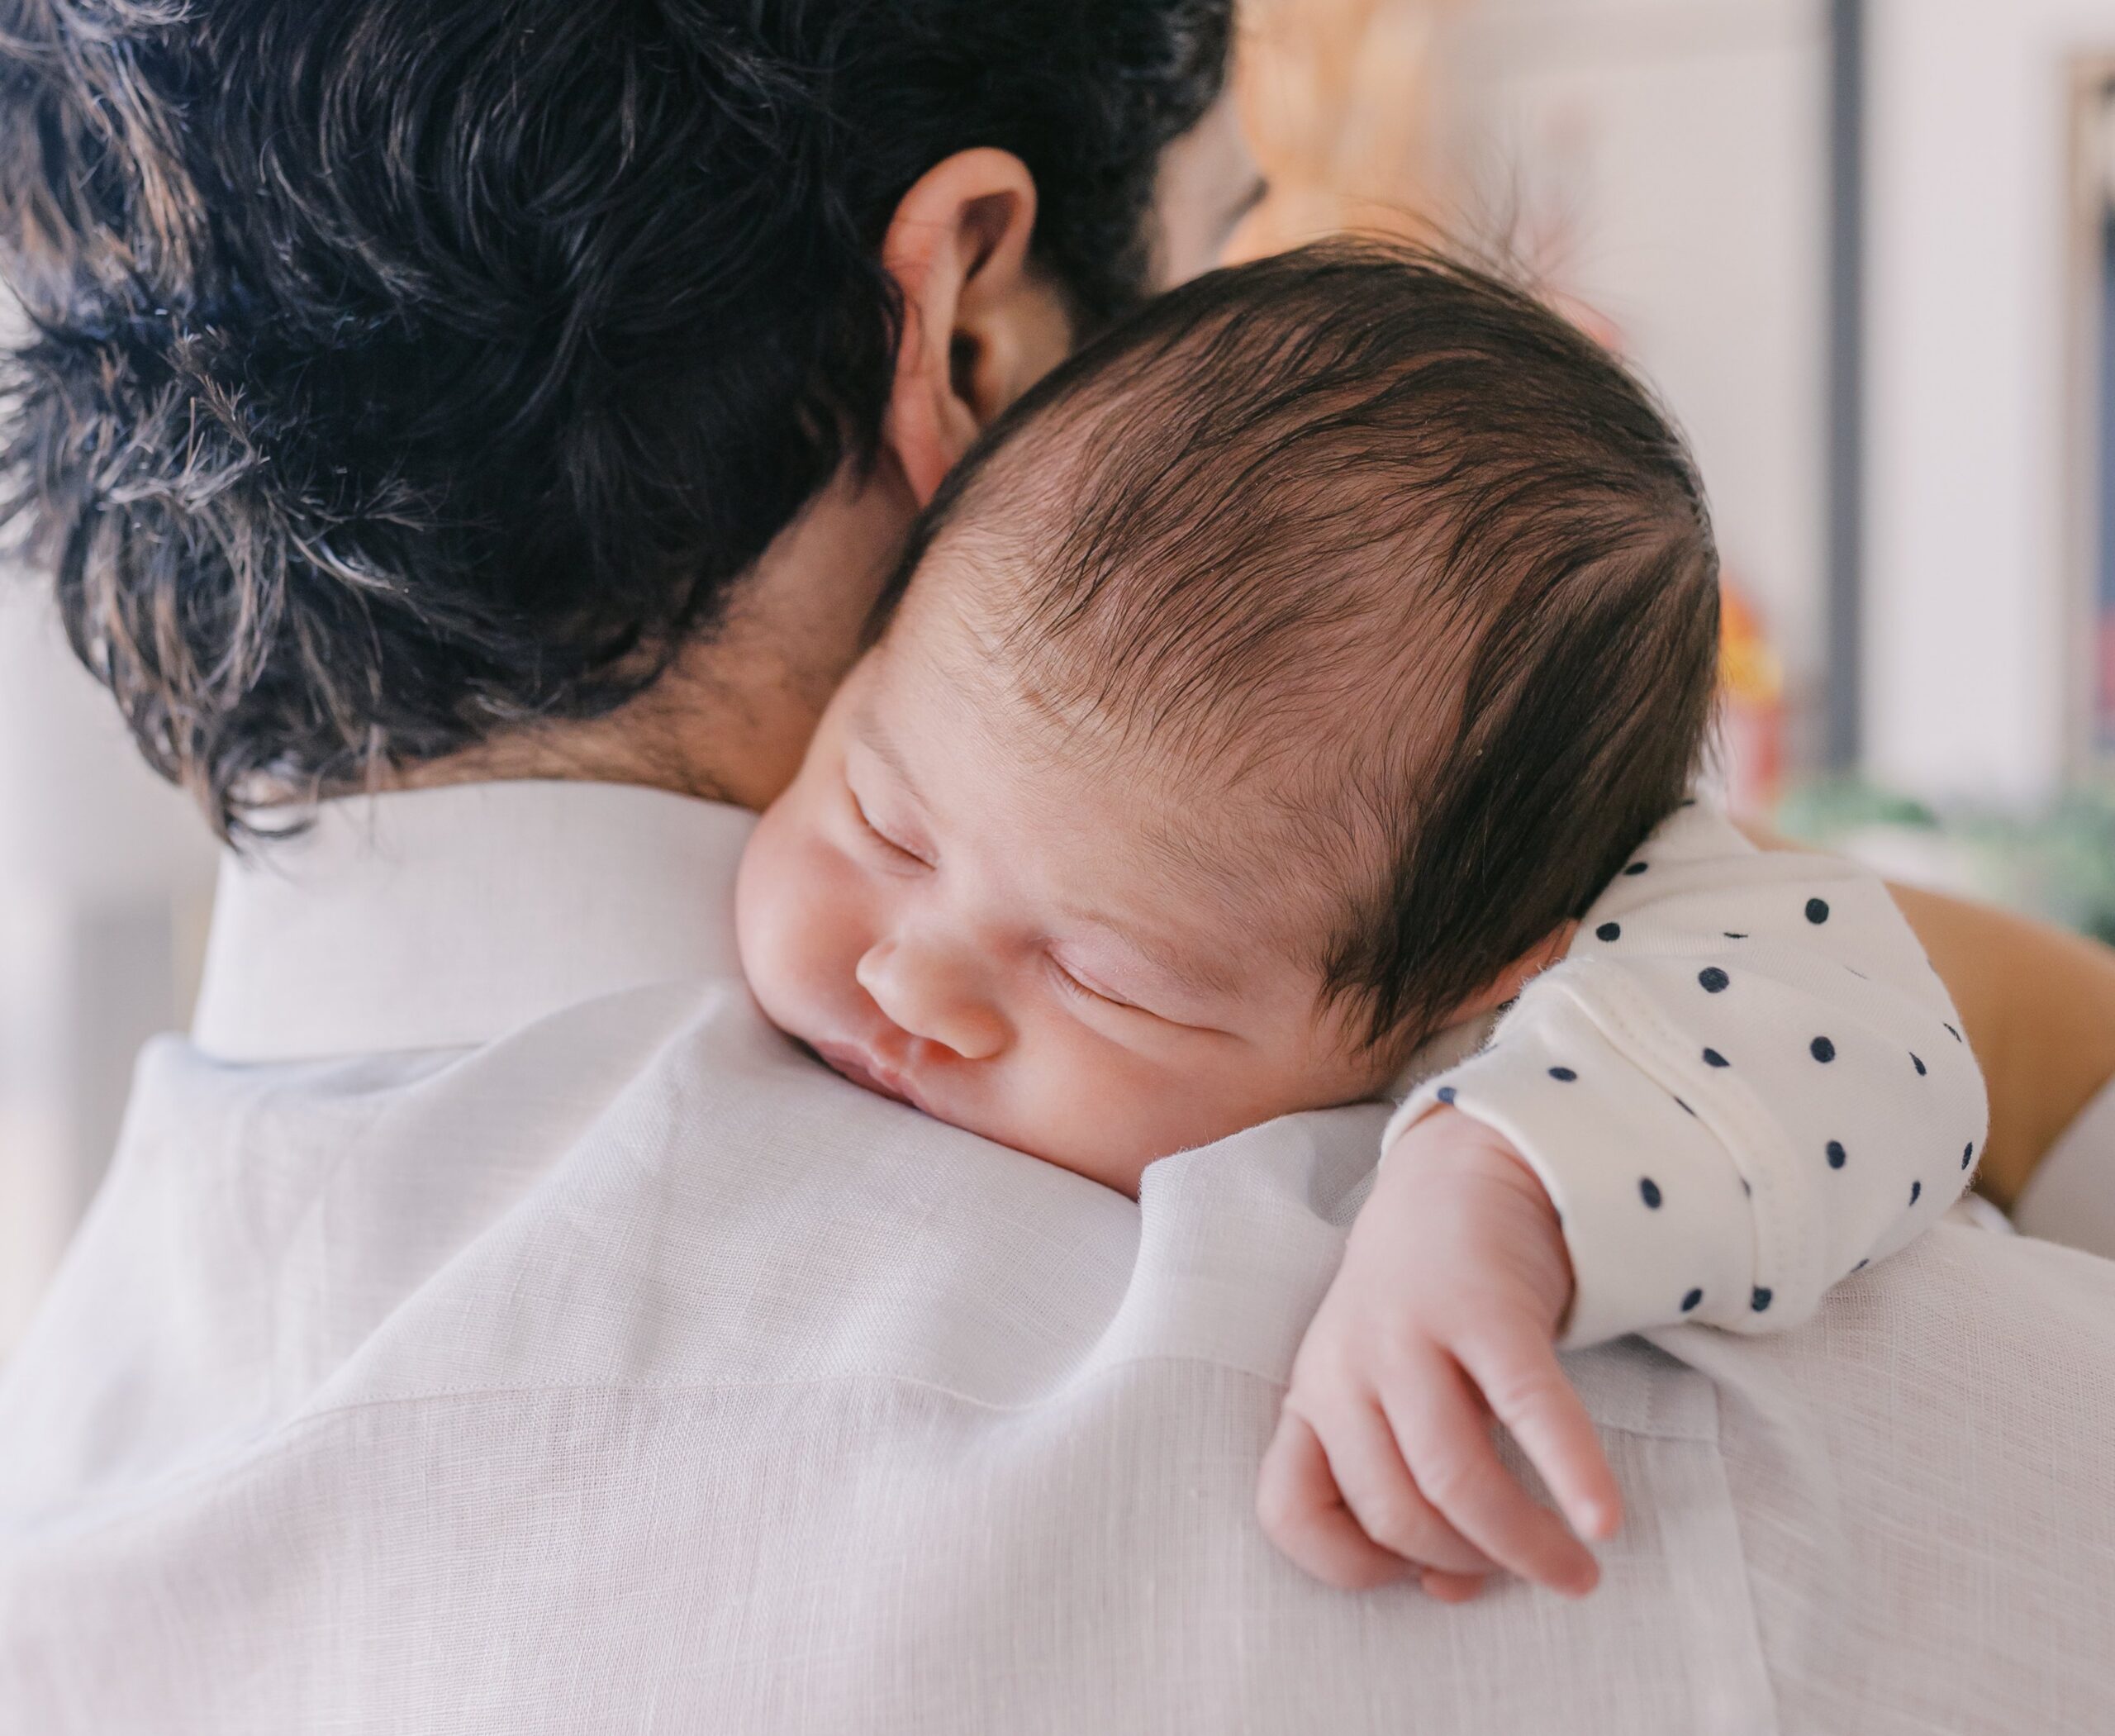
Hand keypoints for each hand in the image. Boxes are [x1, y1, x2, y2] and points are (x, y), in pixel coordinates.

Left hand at [1256, 1108, 1620, 1597]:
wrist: (1457, 1176)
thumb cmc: (1424, 1314)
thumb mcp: (1390, 1394)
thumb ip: (1405, 1482)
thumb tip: (1450, 1590)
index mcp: (1313, 1397)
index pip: (1290, 1512)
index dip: (1351, 1567)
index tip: (1421, 1576)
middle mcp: (1346, 1367)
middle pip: (1391, 1508)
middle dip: (1467, 1561)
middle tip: (1533, 1572)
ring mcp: (1408, 1332)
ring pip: (1451, 1475)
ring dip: (1520, 1544)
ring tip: (1578, 1570)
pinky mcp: (1481, 1305)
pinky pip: (1526, 1406)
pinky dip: (1568, 1471)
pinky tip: (1602, 1519)